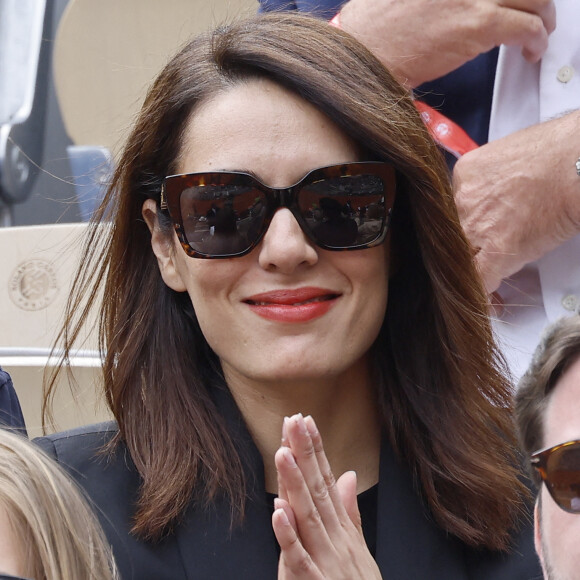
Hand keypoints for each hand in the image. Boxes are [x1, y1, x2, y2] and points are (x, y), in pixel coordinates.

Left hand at [272, 414, 380, 578]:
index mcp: (342, 527)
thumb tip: (348, 474)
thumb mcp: (358, 547)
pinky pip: (299, 559)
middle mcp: (336, 538)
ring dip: (295, 484)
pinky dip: (288, 536)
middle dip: (305, 453)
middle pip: (317, 489)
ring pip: (308, 517)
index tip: (305, 421)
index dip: (316, 450)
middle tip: (293, 421)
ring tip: (283, 453)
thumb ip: (350, 511)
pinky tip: (277, 512)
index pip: (327, 480)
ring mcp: (326, 560)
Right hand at [339, 0, 555, 86]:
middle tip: (535, 10)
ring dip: (543, 16)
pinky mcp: (480, 25)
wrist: (367, 52)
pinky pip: (526, 27)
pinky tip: (532, 50)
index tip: (509, 1)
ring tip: (539, 32)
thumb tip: (449, 3)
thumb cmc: (373, 26)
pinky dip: (537, 39)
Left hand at [453, 111, 579, 292]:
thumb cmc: (559, 154)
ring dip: (474, 275)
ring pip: (462, 260)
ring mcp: (476, 224)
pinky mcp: (497, 248)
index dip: (466, 229)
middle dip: (468, 253)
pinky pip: (480, 279)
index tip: (473, 241)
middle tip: (480, 265)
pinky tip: (494, 302)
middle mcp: (463, 199)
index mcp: (465, 174)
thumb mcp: (507, 158)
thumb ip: (491, 182)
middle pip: (454, 236)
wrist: (578, 163)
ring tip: (488, 290)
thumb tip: (499, 200)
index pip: (454, 210)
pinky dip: (485, 293)